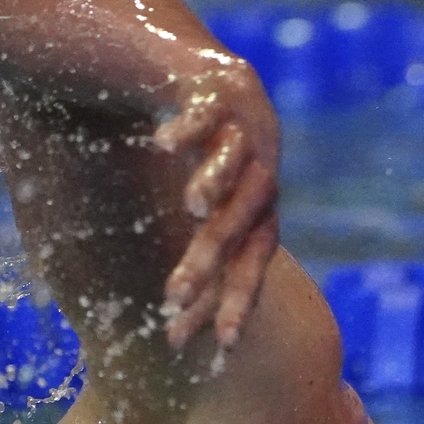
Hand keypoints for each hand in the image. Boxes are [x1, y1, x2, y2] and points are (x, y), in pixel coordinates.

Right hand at [153, 63, 280, 349]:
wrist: (211, 79)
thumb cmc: (206, 165)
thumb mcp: (205, 217)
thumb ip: (198, 271)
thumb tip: (174, 344)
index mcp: (259, 210)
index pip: (253, 263)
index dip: (240, 300)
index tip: (223, 345)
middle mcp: (261, 173)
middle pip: (242, 221)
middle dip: (211, 257)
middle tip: (174, 292)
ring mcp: (244, 129)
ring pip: (235, 162)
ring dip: (217, 183)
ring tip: (192, 208)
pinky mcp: (218, 89)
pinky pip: (205, 110)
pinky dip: (189, 127)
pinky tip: (162, 144)